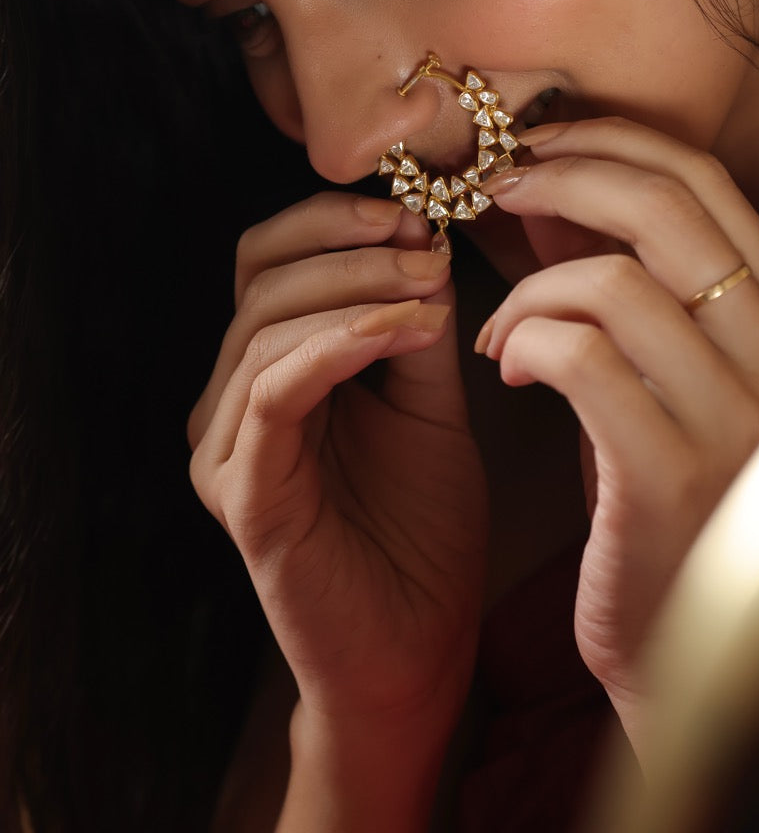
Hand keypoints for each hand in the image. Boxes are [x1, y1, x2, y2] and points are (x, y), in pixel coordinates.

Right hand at [187, 193, 487, 823]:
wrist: (417, 650)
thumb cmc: (422, 529)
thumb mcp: (429, 401)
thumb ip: (416, 324)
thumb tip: (420, 233)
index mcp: (268, 372)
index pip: (269, 259)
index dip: (333, 219)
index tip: (414, 210)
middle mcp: (230, 403)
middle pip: (258, 277)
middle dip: (346, 245)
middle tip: (423, 243)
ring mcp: (226, 450)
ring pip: (265, 326)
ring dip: (354, 292)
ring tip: (430, 294)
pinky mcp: (243, 495)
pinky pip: (273, 392)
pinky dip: (337, 345)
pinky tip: (401, 332)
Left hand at [476, 117, 758, 741]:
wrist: (681, 641)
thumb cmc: (655, 491)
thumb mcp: (652, 369)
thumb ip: (617, 275)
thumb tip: (549, 177)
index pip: (706, 181)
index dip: (611, 141)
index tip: (535, 144)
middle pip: (666, 207)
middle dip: (561, 174)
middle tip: (494, 187)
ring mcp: (735, 418)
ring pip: (612, 280)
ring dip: (528, 286)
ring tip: (500, 327)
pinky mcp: (673, 477)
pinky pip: (580, 357)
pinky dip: (524, 341)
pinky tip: (505, 369)